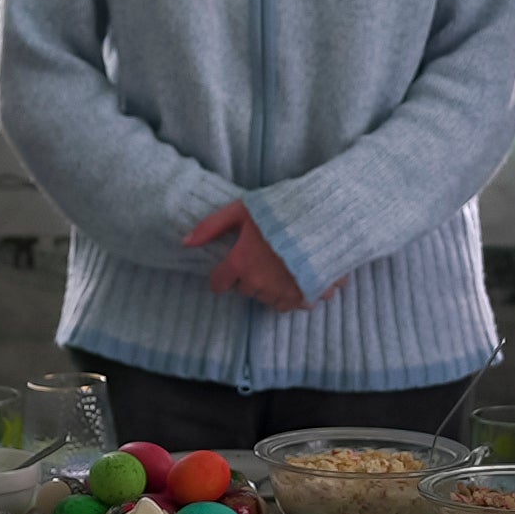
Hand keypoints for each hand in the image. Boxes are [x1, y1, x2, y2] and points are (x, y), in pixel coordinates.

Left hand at [182, 201, 309, 314]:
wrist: (329, 216)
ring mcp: (284, 293)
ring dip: (272, 288)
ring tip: (282, 267)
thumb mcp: (242, 209)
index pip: (219, 283)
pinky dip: (296, 294)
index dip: (224, 273)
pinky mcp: (308, 296)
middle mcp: (259, 284)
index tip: (233, 265)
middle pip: (246, 290)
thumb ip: (212, 226)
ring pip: (269, 300)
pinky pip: (294, 305)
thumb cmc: (283, 209)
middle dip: (251, 277)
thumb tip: (185, 242)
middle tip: (264, 256)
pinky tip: (302, 275)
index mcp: (241, 263)